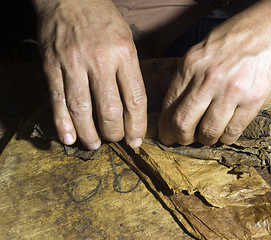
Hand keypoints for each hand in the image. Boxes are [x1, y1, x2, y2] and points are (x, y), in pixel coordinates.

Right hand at [34, 0, 146, 148]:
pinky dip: (62, 123)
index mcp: (125, 54)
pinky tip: (68, 138)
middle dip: (114, 133)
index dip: (137, 126)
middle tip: (115, 139)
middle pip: (110, 110)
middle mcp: (100, 60)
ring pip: (82, 110)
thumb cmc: (103, 19)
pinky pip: (57, 100)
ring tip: (93, 145)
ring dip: (89, 134)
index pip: (135, 100)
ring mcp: (73, 63)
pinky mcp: (52, 65)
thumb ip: (130, 72)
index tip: (136, 140)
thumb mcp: (127, 40)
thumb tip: (133, 108)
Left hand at [158, 1, 270, 145]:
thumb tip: (180, 101)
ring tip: (210, 136)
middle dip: (181, 138)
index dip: (165, 126)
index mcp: (192, 64)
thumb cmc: (244, 33)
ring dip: (206, 139)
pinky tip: (228, 131)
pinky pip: (233, 131)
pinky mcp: (254, 100)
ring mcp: (232, 90)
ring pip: (208, 132)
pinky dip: (227, 137)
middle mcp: (208, 79)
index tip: (167, 134)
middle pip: (182, 123)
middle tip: (185, 140)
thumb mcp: (207, 47)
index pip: (169, 104)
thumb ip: (192, 73)